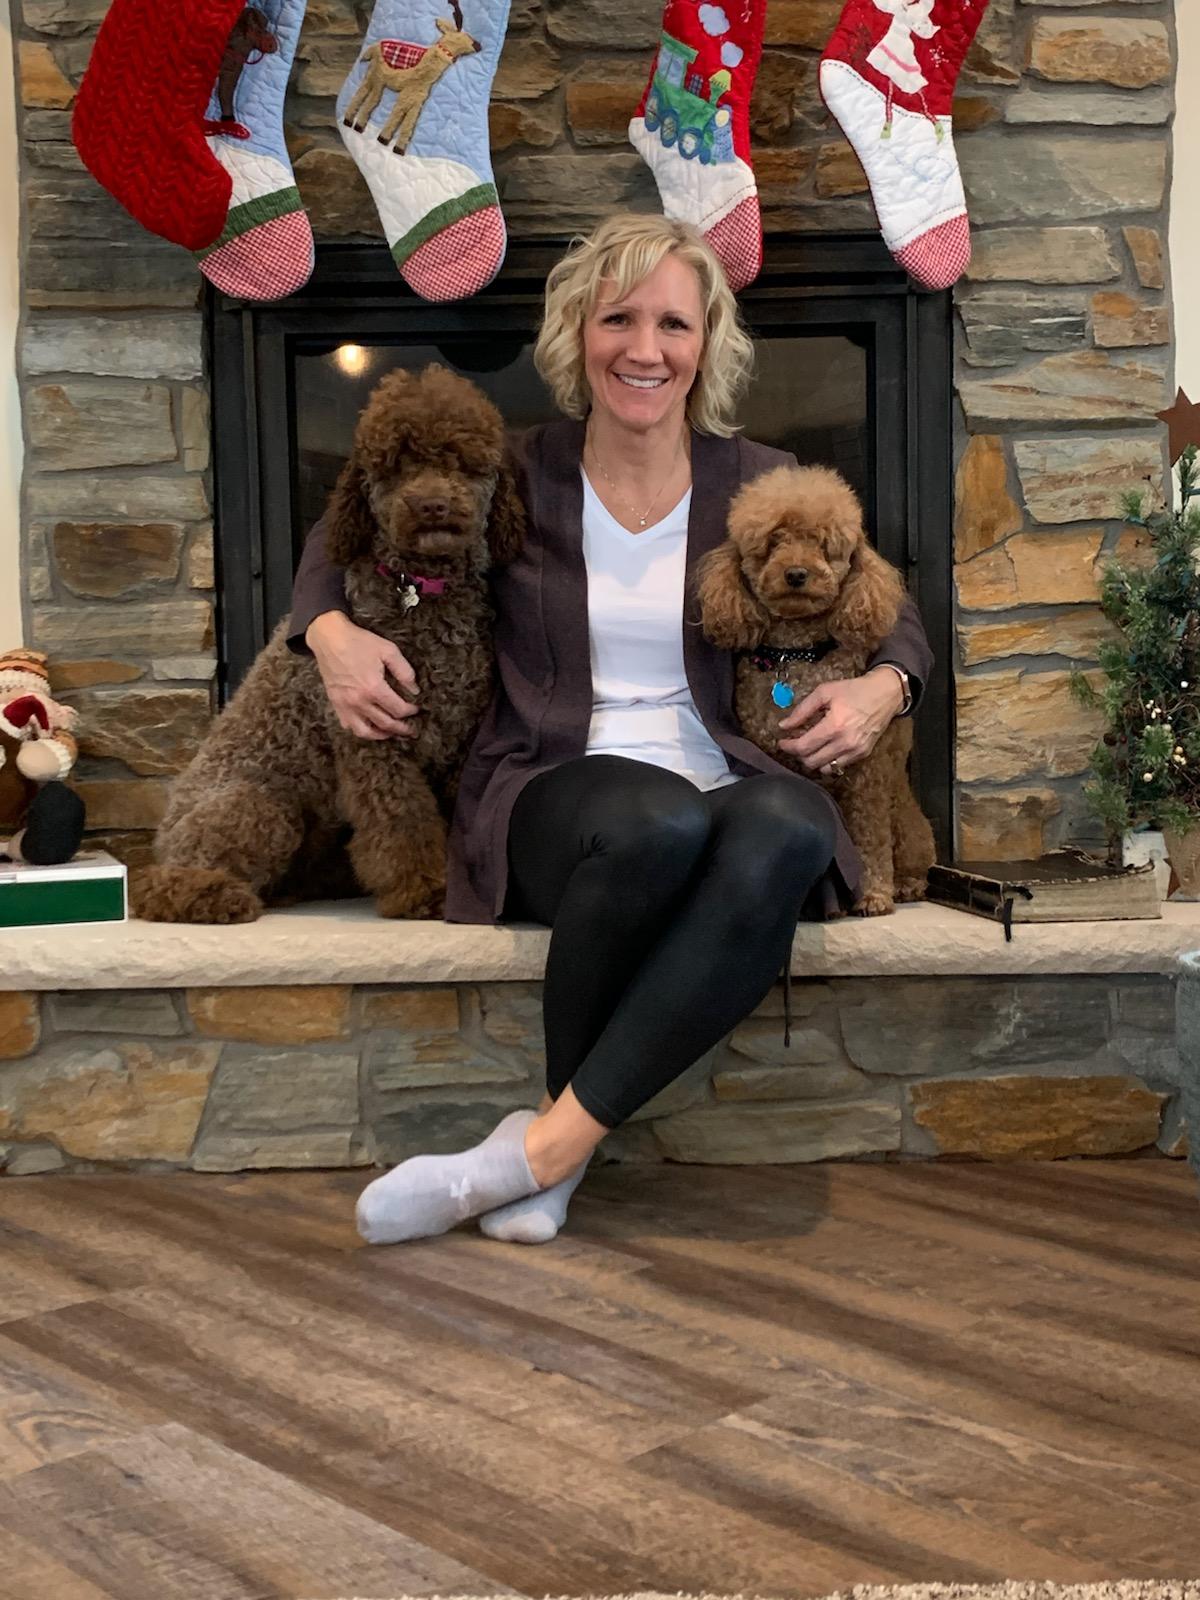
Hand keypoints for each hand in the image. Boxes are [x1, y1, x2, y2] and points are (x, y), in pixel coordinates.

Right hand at [306, 611, 420, 740]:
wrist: (329, 638)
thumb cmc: (359, 642)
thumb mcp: (388, 650)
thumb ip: (404, 671)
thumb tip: (414, 690)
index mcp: (374, 688)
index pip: (398, 710)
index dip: (411, 711)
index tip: (416, 709)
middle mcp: (359, 701)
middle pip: (385, 724)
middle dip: (401, 729)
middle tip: (411, 730)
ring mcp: (345, 705)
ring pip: (365, 732)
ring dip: (381, 735)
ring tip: (391, 734)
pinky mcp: (336, 704)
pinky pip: (348, 725)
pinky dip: (360, 730)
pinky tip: (369, 726)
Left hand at [777, 667, 903, 775]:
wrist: (885, 694)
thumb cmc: (854, 690)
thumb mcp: (825, 692)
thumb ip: (802, 710)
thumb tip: (784, 726)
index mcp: (834, 725)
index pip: (803, 747)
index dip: (788, 746)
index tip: (782, 742)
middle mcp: (845, 742)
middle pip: (811, 762)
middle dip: (798, 754)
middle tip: (796, 742)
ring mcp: (855, 751)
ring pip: (824, 769)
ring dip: (812, 760)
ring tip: (810, 746)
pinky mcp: (862, 754)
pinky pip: (838, 767)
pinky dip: (827, 762)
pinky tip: (825, 748)